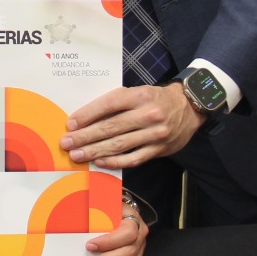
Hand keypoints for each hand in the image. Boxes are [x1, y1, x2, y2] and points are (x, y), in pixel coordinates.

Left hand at [60, 84, 205, 168]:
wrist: (189, 108)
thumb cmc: (156, 99)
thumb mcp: (138, 92)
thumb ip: (117, 103)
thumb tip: (86, 117)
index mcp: (140, 96)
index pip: (109, 104)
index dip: (88, 114)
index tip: (71, 124)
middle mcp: (148, 114)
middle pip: (111, 127)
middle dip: (86, 136)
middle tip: (67, 143)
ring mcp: (154, 133)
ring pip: (120, 145)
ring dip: (95, 151)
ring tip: (77, 155)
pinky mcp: (158, 149)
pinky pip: (133, 158)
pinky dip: (115, 162)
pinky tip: (100, 163)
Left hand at [79, 206, 148, 255]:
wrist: (117, 209)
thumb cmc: (106, 205)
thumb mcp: (101, 200)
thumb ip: (92, 205)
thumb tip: (72, 209)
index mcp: (132, 219)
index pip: (127, 233)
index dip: (109, 242)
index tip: (89, 245)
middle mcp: (139, 236)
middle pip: (127, 253)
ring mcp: (139, 250)